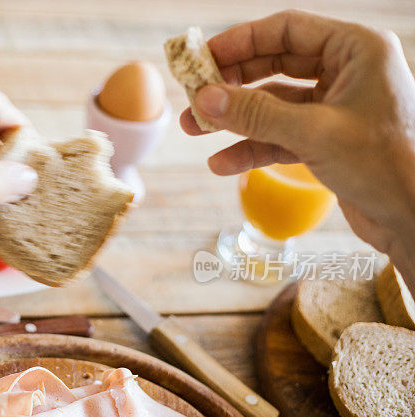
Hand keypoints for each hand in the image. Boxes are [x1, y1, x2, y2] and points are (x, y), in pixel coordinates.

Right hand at [181, 10, 414, 263]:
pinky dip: (252, 148)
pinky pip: (280, 136)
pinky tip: (222, 163)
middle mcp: (346, 72)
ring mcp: (335, 107)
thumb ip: (255, 114)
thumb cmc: (384, 164)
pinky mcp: (327, 140)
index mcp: (356, 50)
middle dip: (231, 84)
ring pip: (273, 104)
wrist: (414, 218)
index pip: (287, 29)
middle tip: (193, 95)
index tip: (202, 58)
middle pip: (274, 65)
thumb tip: (204, 98)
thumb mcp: (313, 133)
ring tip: (195, 129)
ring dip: (235, 118)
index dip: (239, 42)